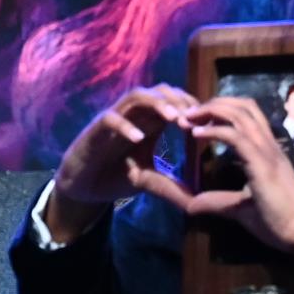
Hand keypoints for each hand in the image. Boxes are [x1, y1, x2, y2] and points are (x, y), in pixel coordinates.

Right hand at [44, 87, 198, 242]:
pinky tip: (139, 139)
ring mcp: (116, 118)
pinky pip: (110, 119)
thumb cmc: (117, 176)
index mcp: (151, 122)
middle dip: (180, 101)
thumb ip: (171, 188)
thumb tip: (198, 203)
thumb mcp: (149, 182)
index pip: (176, 102)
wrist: (84, 186)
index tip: (209, 125)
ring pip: (137, 96)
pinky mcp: (96, 129)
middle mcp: (135, 114)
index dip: (193, 109)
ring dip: (157, 103)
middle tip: (195, 120)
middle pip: (160, 91)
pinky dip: (125, 126)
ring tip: (175, 118)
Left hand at [169, 97, 293, 257]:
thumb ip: (216, 202)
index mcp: (266, 151)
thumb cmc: (278, 221)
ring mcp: (267, 152)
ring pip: (240, 115)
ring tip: (189, 117)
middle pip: (243, 106)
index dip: (223, 110)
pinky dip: (214, 130)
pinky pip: (237, 137)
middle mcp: (268, 145)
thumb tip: (190, 205)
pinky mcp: (262, 164)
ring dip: (212, 111)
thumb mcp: (239, 209)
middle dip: (214, 103)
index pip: (247, 116)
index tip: (198, 118)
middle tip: (189, 112)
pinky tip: (197, 134)